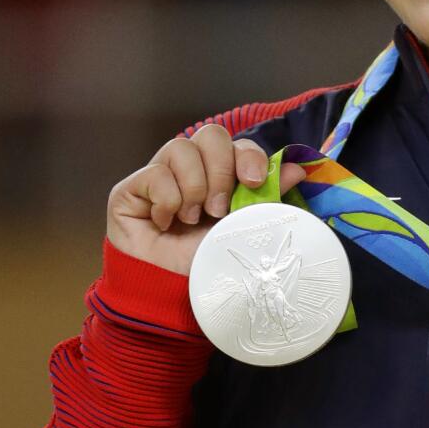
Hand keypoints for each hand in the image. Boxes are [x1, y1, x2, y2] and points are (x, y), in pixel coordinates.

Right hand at [106, 123, 306, 274]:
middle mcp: (191, 168)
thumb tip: (297, 170)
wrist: (170, 293)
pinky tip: (165, 223)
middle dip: (220, 171)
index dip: (248, 156)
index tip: (253, 182)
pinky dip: (167, 201)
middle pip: (210, 135)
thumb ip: (267, 198)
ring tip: (191, 219)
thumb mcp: (243, 228)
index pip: (237, 144)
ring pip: (180, 147)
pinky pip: (155, 173)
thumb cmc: (207, 263)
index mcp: (221, 175)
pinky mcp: (131, 188)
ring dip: (193, 188)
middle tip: (218, 209)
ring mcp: (160, 174)